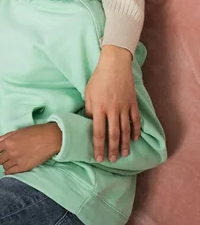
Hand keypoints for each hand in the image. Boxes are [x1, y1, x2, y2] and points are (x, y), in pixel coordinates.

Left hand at [0, 123, 61, 174]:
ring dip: (6, 164)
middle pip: (0, 159)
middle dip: (1, 158)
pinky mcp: (24, 167)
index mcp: (8, 141)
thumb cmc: (36, 132)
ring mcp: (17, 160)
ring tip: (10, 163)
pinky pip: (11, 172)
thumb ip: (7, 136)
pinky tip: (10, 170)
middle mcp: (10, 151)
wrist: (49, 139)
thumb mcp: (19, 131)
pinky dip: (9, 172)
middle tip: (5, 158)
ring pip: (5, 166)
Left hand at [85, 45, 140, 163]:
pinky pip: (135, 120)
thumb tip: (90, 123)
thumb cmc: (98, 78)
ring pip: (126, 130)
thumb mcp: (88, 93)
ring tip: (124, 154)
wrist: (115, 64)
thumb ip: (89, 110)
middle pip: (113, 135)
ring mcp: (124, 107)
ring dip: (125, 144)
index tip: (99, 157)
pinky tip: (135, 139)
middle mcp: (113, 110)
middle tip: (112, 160)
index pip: (98, 132)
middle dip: (113, 149)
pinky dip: (135, 130)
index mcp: (99, 108)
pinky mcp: (132, 103)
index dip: (98, 147)